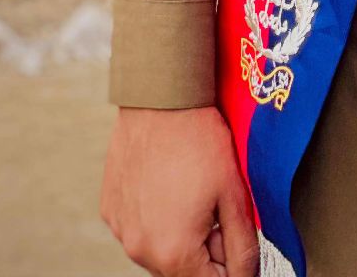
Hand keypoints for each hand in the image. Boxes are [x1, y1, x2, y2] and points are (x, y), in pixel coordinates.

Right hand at [101, 105, 258, 276]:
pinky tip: (168, 182)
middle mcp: (139, 250)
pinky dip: (155, 217)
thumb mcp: (234, 196)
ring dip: (178, 234)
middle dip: (204, 249)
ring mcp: (121, 230)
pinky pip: (138, 227)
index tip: (232, 236)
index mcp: (173, 253)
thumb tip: (246, 276)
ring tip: (190, 188)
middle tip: (215, 205)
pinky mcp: (110, 209)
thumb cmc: (200, 142)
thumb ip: (242, 247)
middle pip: (182, 270)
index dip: (228, 265)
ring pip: (159, 250)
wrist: (161, 98)